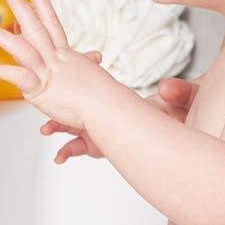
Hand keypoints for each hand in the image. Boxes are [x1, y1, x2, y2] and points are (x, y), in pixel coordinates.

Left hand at [0, 0, 111, 130]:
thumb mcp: (92, 74)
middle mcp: (56, 59)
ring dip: (3, 38)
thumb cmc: (103, 96)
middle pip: (36, 29)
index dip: (43, 6)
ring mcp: (49, 73)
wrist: (109, 107)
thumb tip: (96, 56)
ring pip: (24, 50)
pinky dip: (8, 72)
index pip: (52, 25)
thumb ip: (87, 64)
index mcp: (66, 55)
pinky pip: (23, 79)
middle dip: (21, 8)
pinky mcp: (42, 91)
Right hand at [40, 64, 195, 162]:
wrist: (171, 138)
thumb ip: (177, 93)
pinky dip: (64, 152)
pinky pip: (75, 148)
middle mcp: (101, 108)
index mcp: (115, 92)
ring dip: (55, 124)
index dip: (84, 68)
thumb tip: (168, 89)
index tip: (72, 66)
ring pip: (69, 123)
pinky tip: (59, 158)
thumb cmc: (173, 113)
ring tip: (46, 128)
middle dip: (58, 99)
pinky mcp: (96, 146)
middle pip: (75, 100)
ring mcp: (97, 127)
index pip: (96, 78)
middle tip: (46, 98)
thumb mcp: (178, 99)